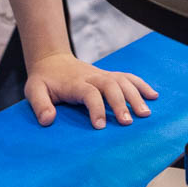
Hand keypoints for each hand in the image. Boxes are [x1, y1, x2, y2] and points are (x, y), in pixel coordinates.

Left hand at [24, 54, 157, 127]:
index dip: (96, 108)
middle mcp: (92, 77)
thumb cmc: (44, 79)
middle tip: (128, 122)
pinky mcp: (109, 76)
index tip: (100, 126)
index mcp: (75, 82)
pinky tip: (153, 96)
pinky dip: (141, 85)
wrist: (52, 60)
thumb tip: (48, 120)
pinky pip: (128, 77)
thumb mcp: (33, 90)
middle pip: (111, 85)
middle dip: (121, 103)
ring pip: (123, 81)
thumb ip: (40, 105)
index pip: (89, 93)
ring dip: (136, 95)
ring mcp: (102, 75)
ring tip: (146, 113)